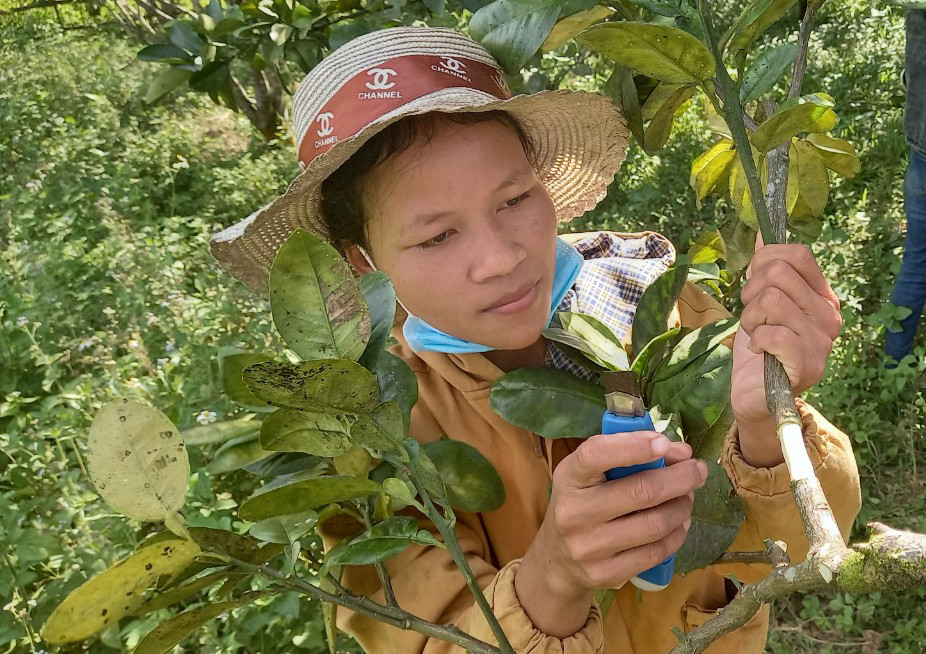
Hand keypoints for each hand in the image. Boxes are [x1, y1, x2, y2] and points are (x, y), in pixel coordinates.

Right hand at [515, 432, 706, 637]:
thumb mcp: (589, 475)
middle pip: (641, 491)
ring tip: (687, 497)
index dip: (633, 446)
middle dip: (680, 477)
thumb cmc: (581, 503)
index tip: (664, 442)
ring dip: (682, 507)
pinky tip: (679, 523)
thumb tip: (680, 453)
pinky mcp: (605, 574)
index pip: (596, 454)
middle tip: (698, 470)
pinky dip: (676, 535)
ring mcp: (589, 547)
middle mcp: (574, 512)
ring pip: (654, 524)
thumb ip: (627, 456)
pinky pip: (655, 552)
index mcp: (568, 477)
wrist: (557, 559)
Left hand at [731, 237, 841, 464]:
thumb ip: (765, 270)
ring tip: (755, 335)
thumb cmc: (758, 349)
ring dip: (750, 317)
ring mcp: (821, 341)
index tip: (753, 285)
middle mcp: (828, 315)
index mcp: (820, 296)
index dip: (764, 261)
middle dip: (750, 292)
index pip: (797, 254)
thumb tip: (764, 233)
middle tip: (752, 317)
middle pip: (778, 272)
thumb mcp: (757, 303)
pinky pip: (772, 333)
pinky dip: (755, 339)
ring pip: (771, 299)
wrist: (756, 396)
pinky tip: (759, 352)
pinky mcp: (807, 364)